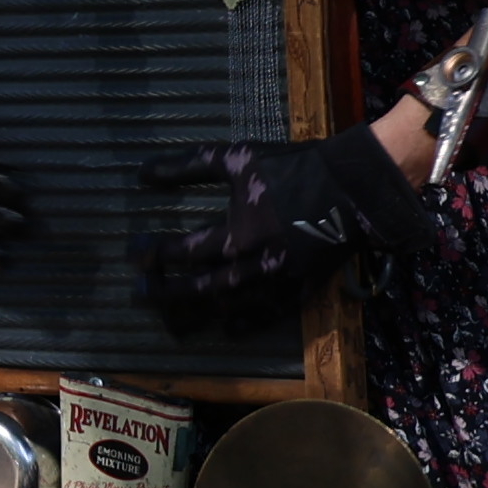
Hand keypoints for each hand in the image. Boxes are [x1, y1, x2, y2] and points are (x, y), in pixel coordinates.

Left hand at [136, 131, 438, 322]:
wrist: (355, 186)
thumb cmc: (293, 168)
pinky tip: (226, 327)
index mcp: (238, 233)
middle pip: (202, 288)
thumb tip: (142, 173)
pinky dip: (247, 323)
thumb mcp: (237, 159)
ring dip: (199, 314)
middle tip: (140, 296)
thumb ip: (187, 167)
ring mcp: (280, 281)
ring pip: (232, 307)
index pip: (185, 251)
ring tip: (173, 321)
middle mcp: (255, 265)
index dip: (156, 255)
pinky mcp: (303, 288)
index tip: (133, 256)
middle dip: (168, 294)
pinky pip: (270, 314)